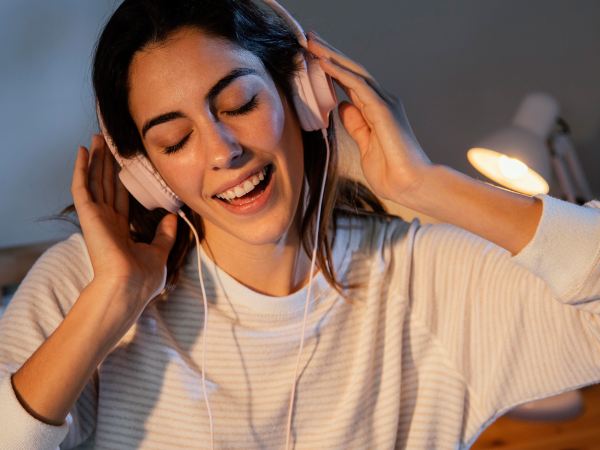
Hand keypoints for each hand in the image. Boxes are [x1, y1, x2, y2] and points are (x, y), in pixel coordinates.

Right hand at [71, 134, 177, 307]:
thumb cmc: (142, 278)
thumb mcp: (160, 251)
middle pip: (105, 184)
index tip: (124, 162)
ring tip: (96, 139)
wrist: (128, 287)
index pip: (119, 197)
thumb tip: (173, 216)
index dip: (120, 178)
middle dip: (106, 163)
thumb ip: (165, 233)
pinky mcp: (88, 214)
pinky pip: (82, 186)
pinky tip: (82, 151)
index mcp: (120, 230)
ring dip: (95, 159)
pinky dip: (80, 168)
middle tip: (107, 141)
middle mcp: (105, 220)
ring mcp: (95, 217)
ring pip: (94, 180)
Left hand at [306, 30, 432, 203]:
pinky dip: (340, 74)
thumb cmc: (392, 172)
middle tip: (309, 38)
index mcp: (377, 111)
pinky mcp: (383, 111)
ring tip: (311, 43)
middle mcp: (382, 102)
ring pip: (354, 72)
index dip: (332, 68)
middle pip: (352, 71)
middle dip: (330, 54)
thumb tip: (342, 106)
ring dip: (331, 56)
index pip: (351, 82)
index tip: (313, 56)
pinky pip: (358, 87)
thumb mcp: (365, 146)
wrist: (412, 186)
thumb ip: (356, 125)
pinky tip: (324, 63)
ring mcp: (384, 104)